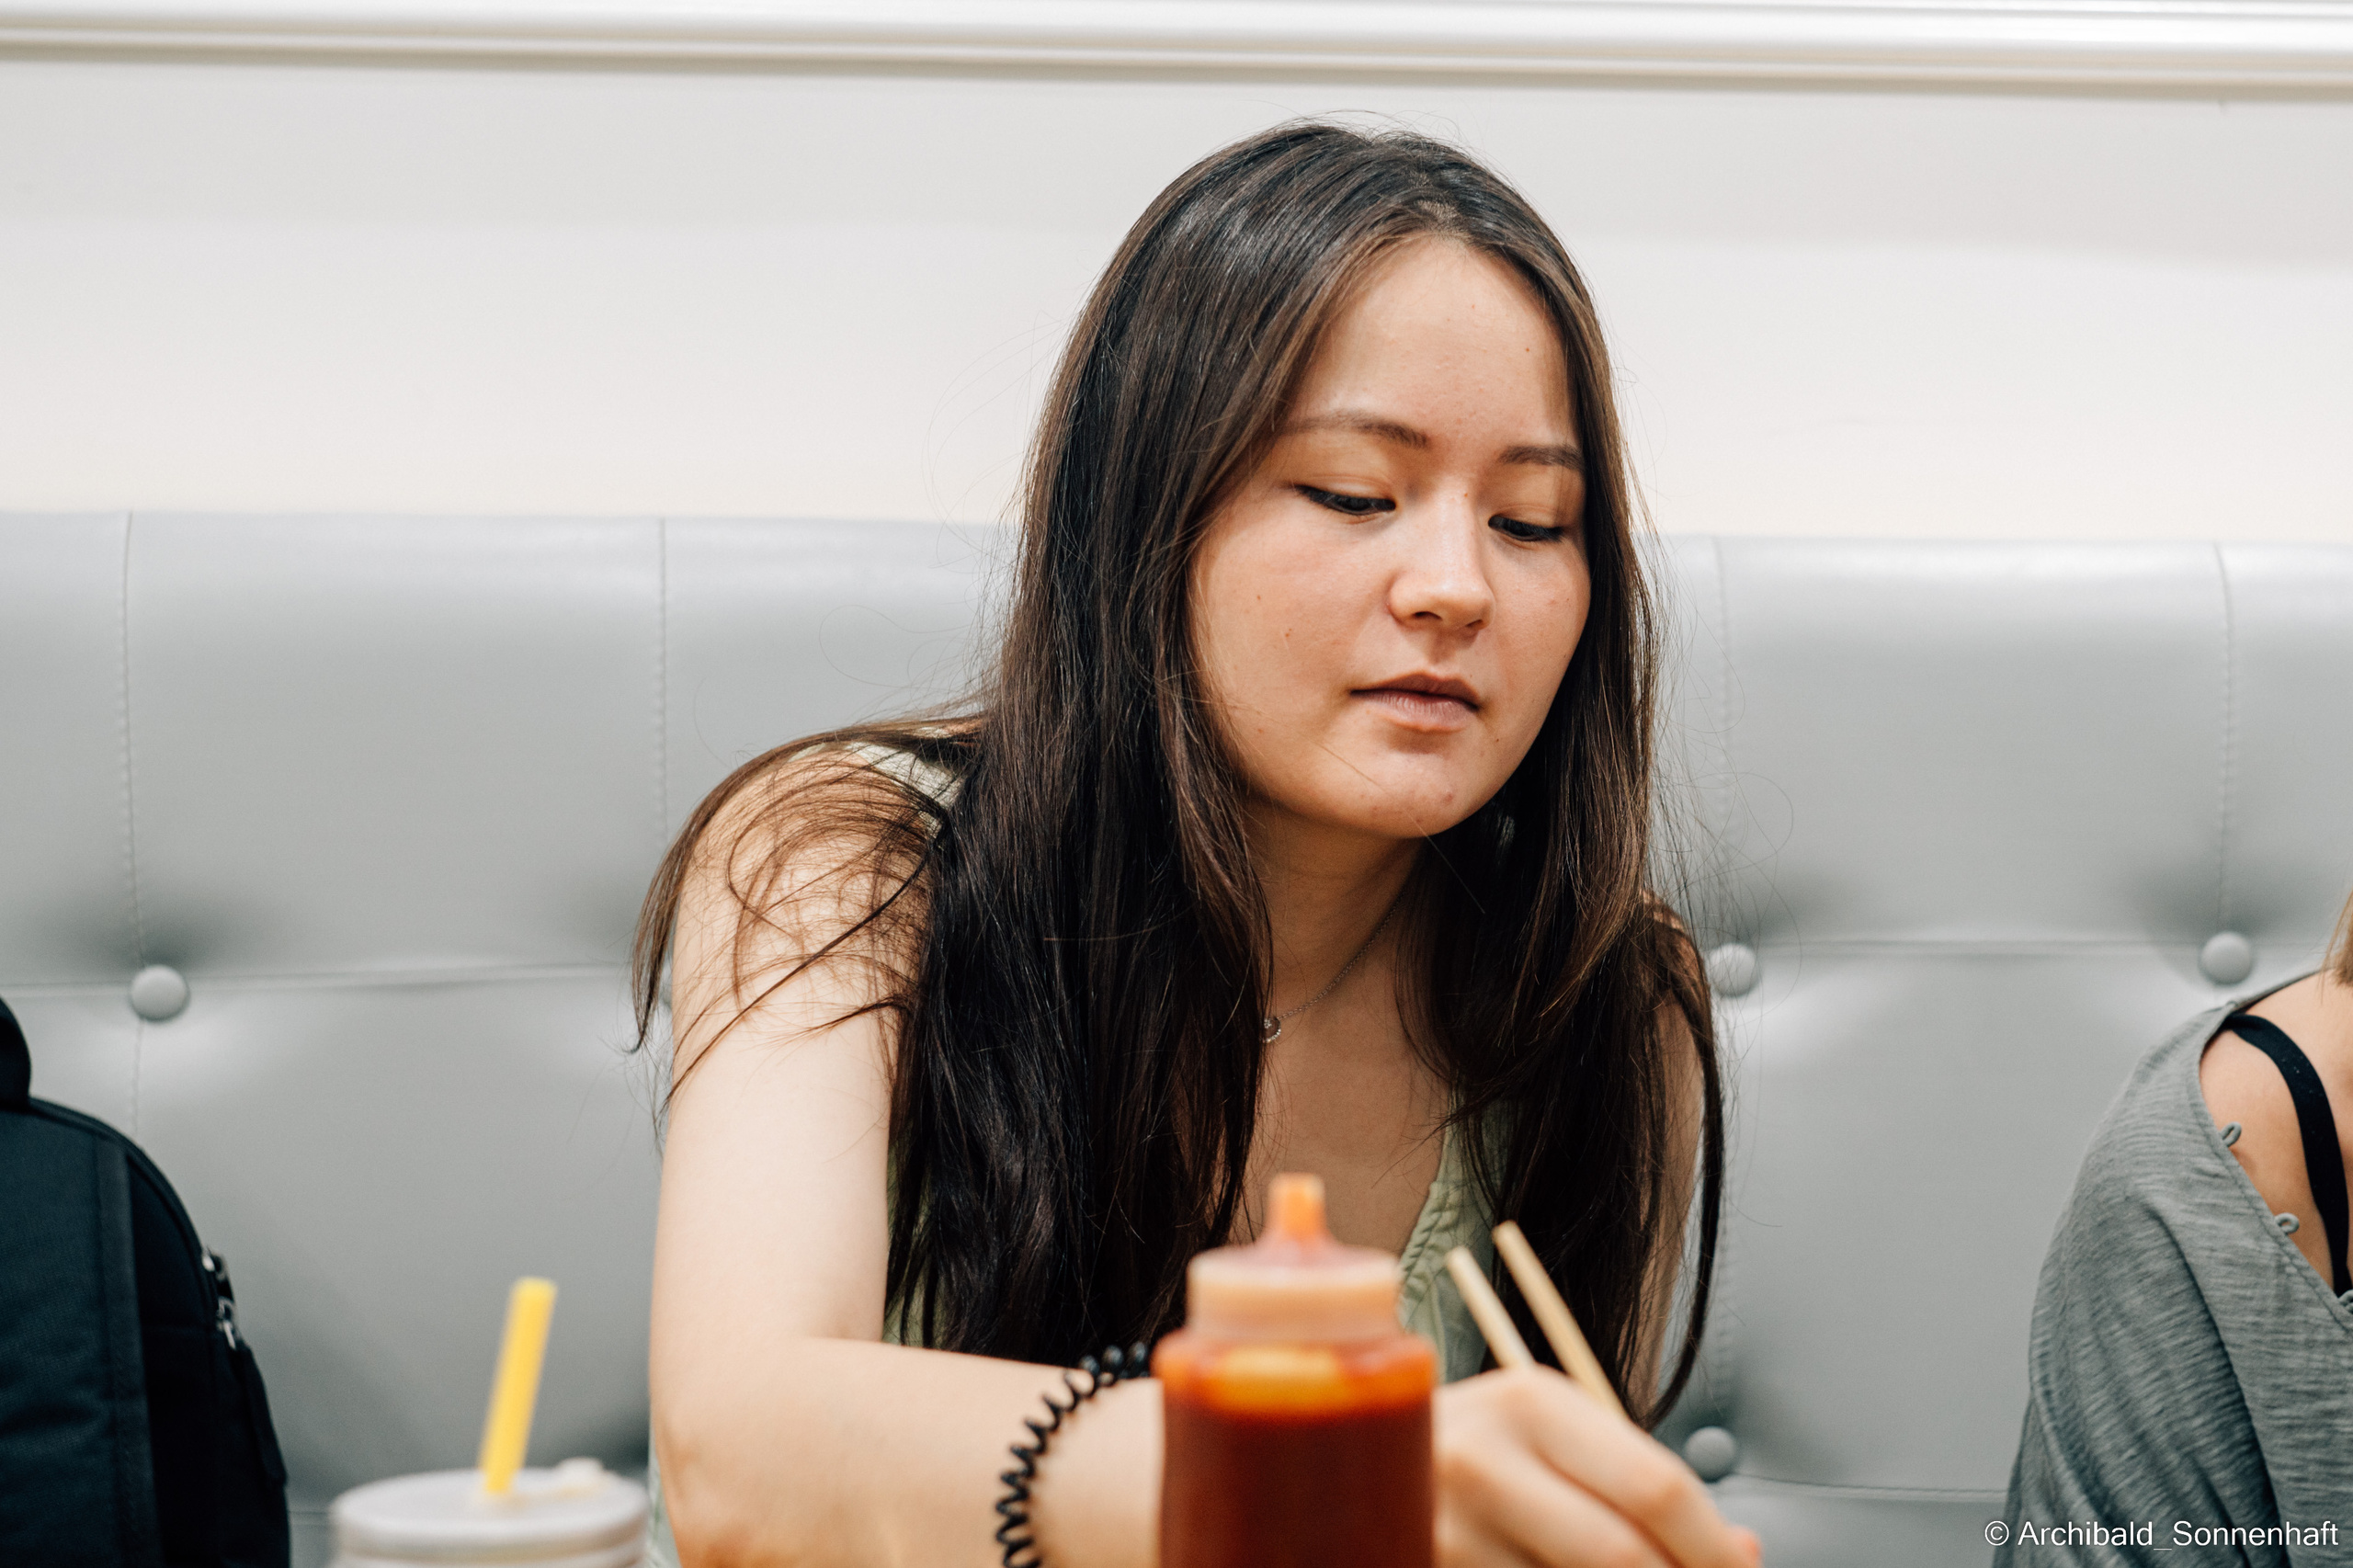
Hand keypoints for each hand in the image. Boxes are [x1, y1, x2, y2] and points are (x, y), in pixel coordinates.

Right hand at [1435, 1368, 1761, 1567]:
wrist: (1361, 1449)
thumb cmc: (1488, 1449)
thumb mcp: (1562, 1436)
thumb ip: (1644, 1485)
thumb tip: (1745, 1554)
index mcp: (1530, 1402)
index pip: (1657, 1488)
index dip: (1715, 1548)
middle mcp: (1481, 1461)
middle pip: (1623, 1557)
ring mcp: (1446, 1528)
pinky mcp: (1427, 1566)